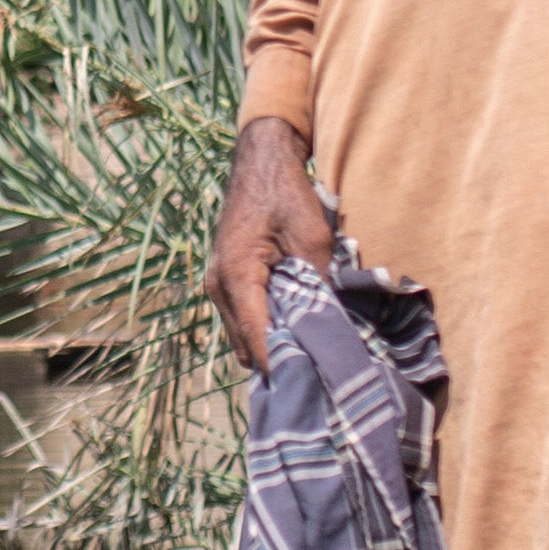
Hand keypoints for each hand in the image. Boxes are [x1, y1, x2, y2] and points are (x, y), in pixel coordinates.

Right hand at [209, 118, 338, 365]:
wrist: (262, 162)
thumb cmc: (287, 195)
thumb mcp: (314, 240)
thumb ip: (318, 286)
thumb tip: (332, 328)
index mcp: (236, 275)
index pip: (256, 337)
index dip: (281, 365)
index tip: (307, 388)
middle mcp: (218, 284)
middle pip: (244, 345)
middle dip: (276, 360)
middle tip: (315, 371)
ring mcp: (217, 282)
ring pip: (241, 335)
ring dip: (269, 345)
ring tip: (307, 352)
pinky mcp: (224, 279)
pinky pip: (241, 318)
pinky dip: (263, 329)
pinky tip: (293, 327)